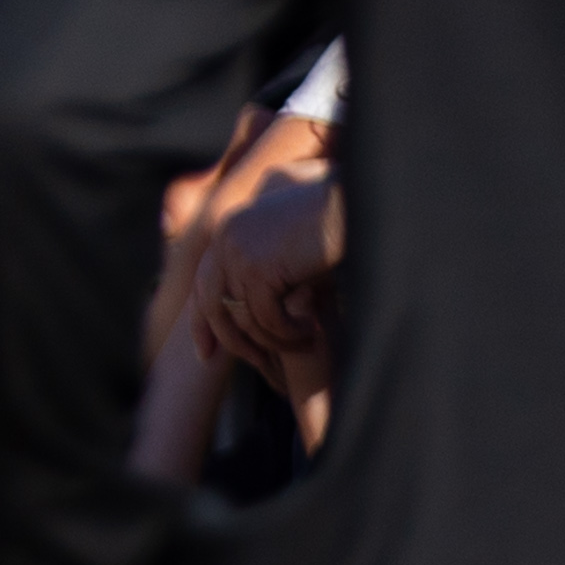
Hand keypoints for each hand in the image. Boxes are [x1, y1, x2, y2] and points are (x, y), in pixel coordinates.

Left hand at [188, 159, 340, 379]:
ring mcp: (239, 252)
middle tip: (254, 363)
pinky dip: (289, 332)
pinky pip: (267, 318)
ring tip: (302, 345)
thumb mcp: (295, 232)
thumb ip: (272, 252)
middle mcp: (227, 237)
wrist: (361, 201)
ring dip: (273, 339)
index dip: (203, 319)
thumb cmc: (341, 213)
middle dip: (228, 340)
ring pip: (244, 317)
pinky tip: (312, 333)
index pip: (206, 281)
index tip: (205, 351)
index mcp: (231, 226)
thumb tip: (254, 286)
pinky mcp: (259, 269)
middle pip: (212, 303)